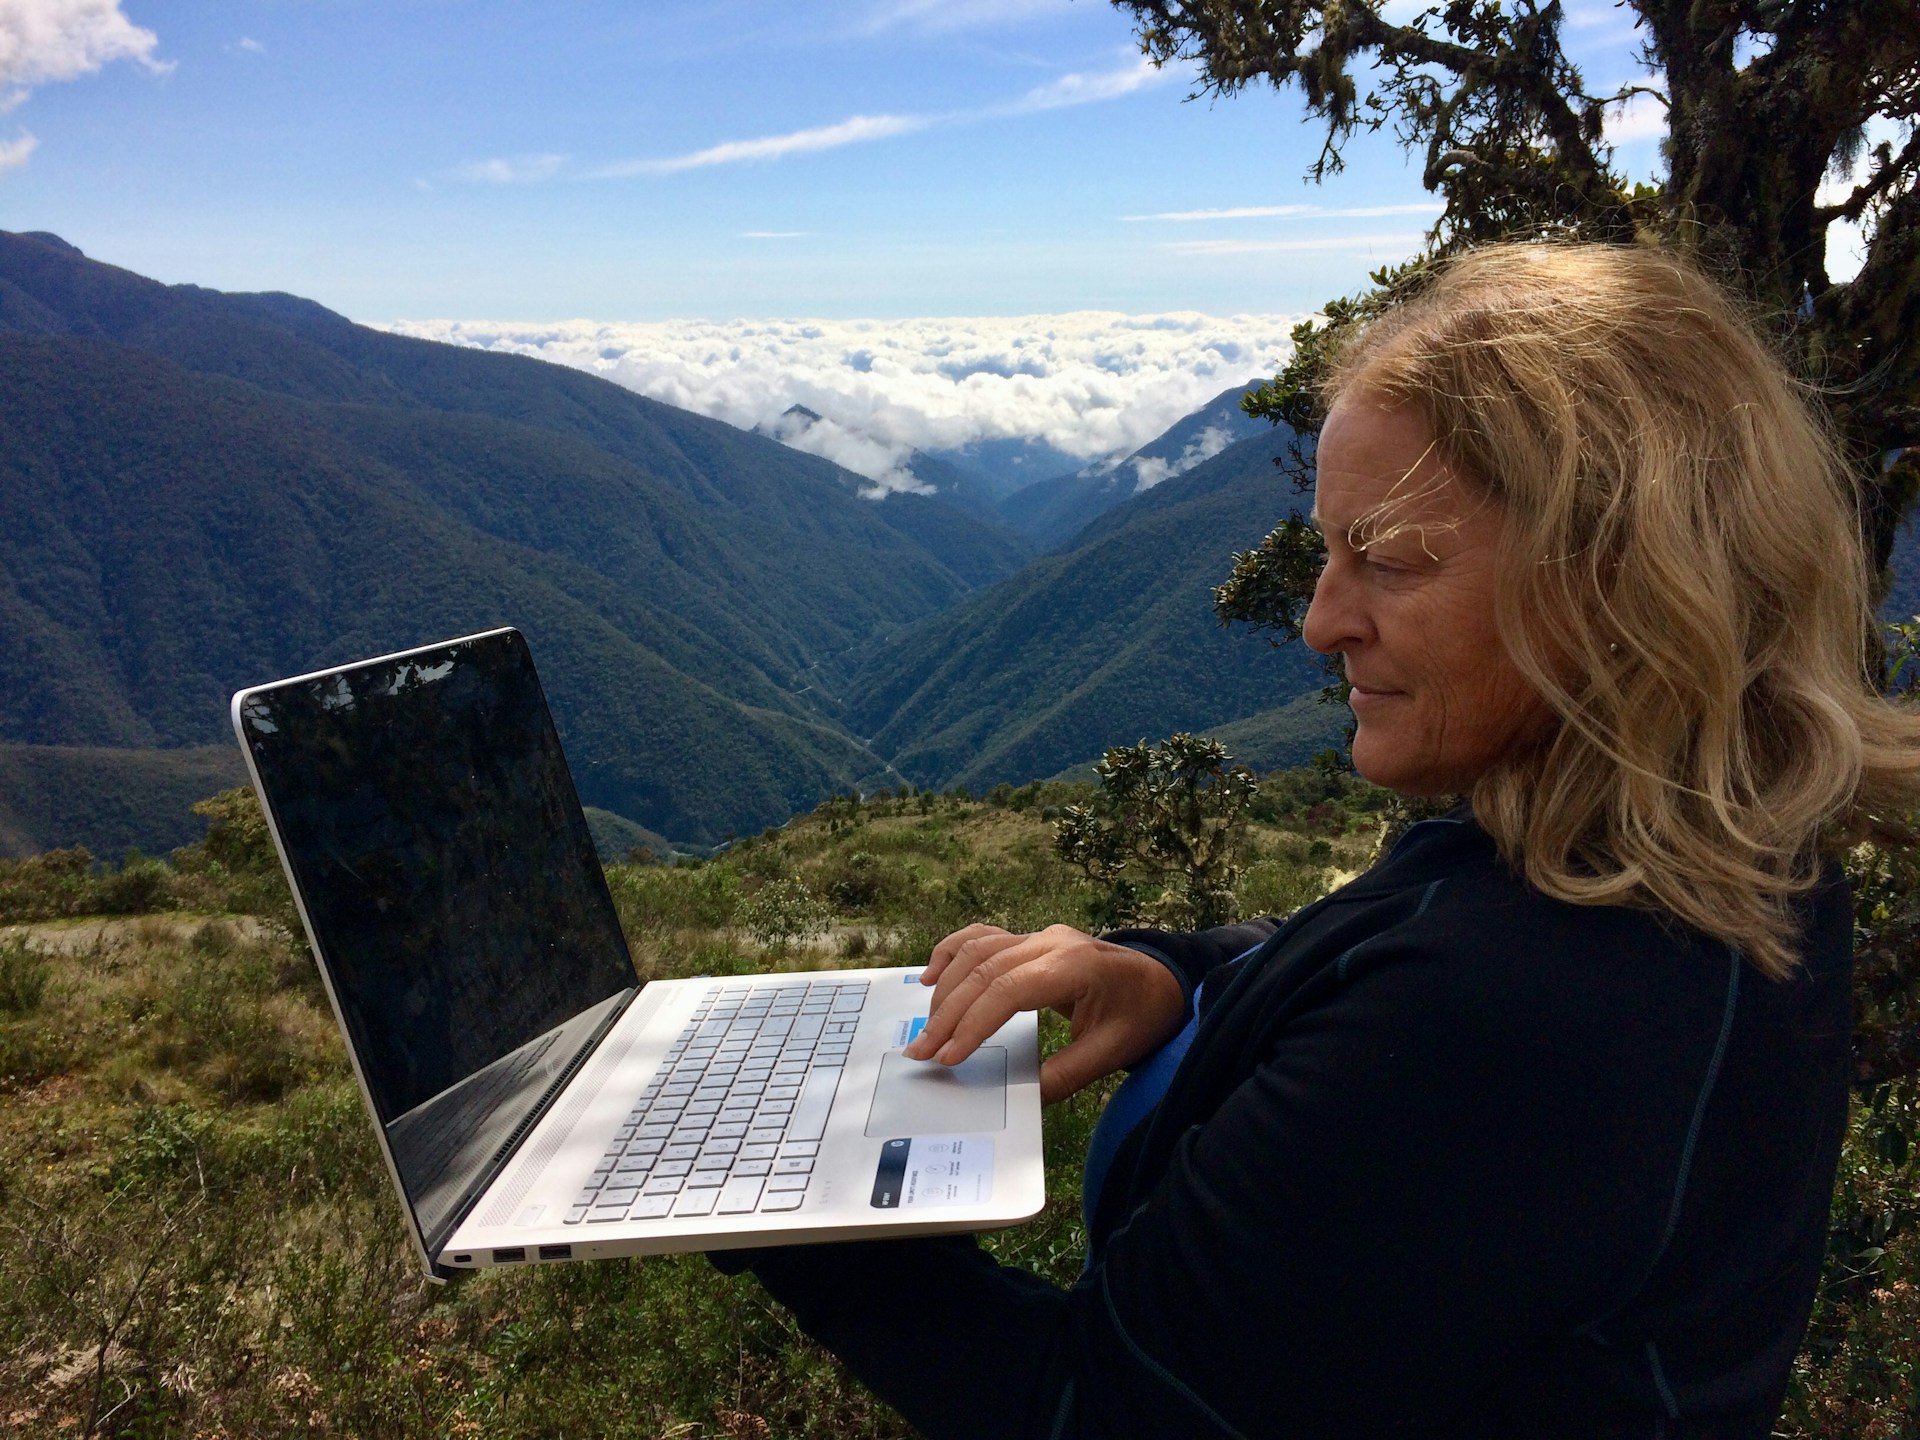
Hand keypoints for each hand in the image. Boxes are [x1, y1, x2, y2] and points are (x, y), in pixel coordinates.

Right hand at [902, 923, 1186, 1103]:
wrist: (1166, 980)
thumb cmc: (1143, 1014)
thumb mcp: (1111, 1052)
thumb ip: (1065, 1075)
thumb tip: (1018, 1100)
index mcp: (1073, 965)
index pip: (1007, 990)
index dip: (972, 1024)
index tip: (948, 1058)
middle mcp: (1050, 941)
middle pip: (983, 971)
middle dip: (947, 1015)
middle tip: (921, 1053)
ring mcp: (1040, 935)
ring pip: (976, 951)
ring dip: (945, 989)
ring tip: (927, 1030)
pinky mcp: (1032, 939)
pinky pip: (983, 937)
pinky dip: (952, 952)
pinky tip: (930, 976)